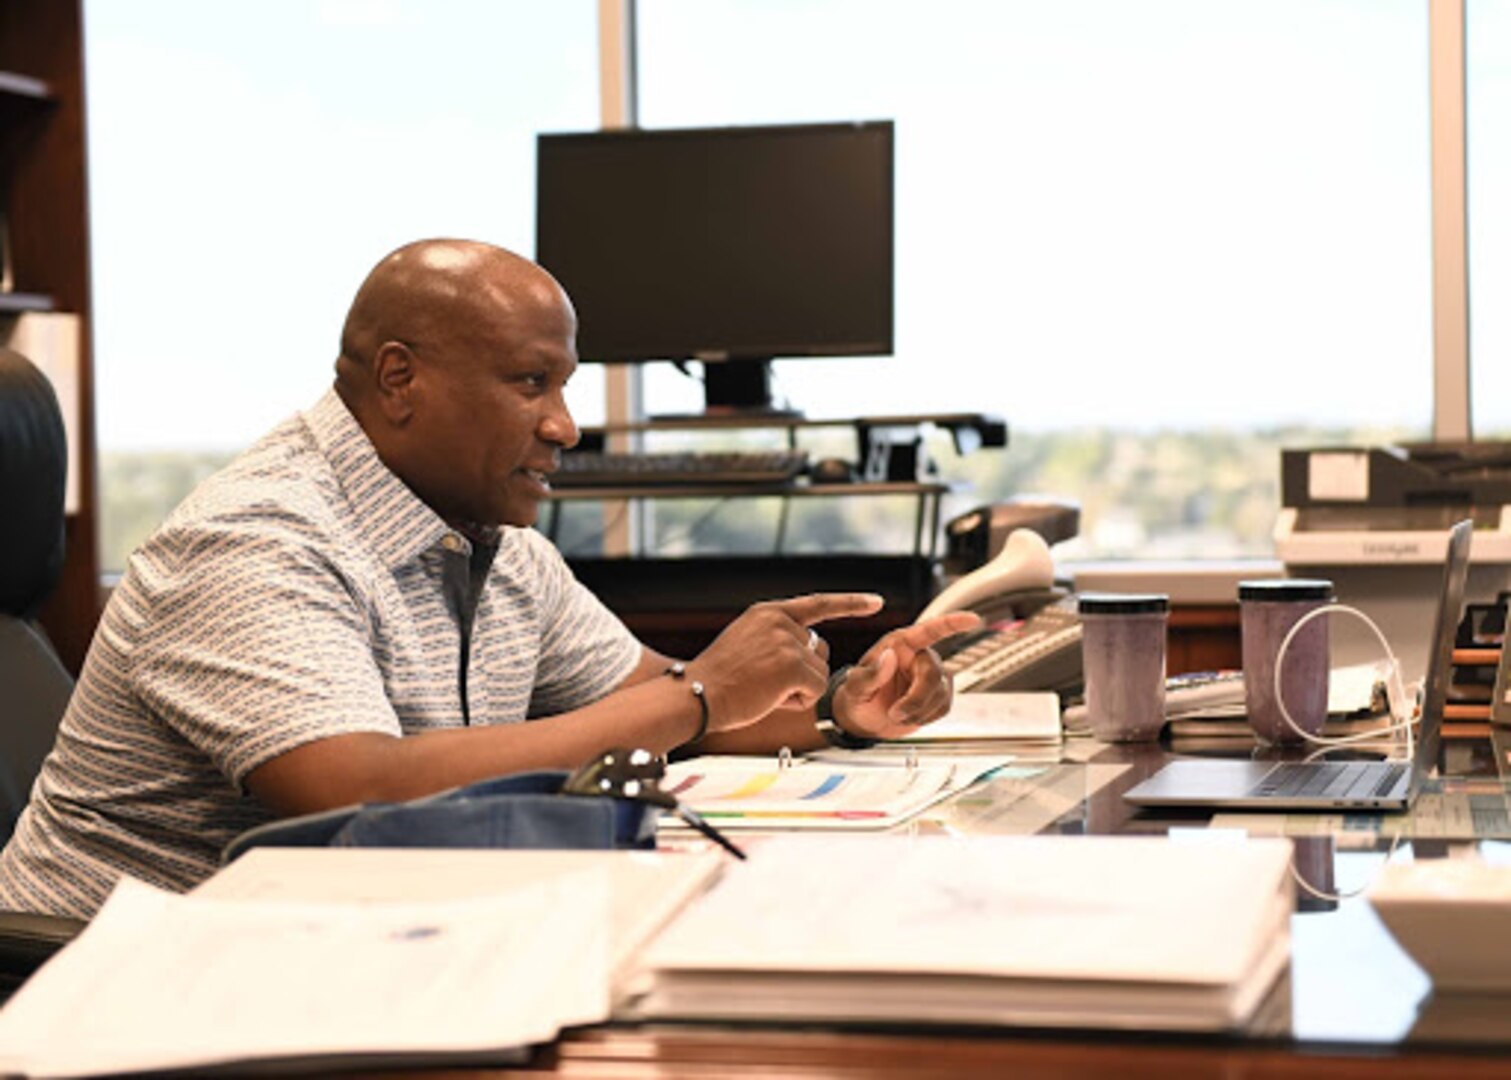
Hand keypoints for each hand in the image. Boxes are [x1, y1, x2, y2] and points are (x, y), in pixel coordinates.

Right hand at [688, 593, 884, 732]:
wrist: (695, 696)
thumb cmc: (717, 681)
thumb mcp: (746, 643)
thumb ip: (777, 639)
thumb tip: (813, 646)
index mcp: (768, 612)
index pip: (819, 603)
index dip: (851, 604)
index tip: (876, 602)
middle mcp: (780, 621)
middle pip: (820, 650)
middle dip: (803, 673)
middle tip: (764, 684)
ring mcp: (787, 641)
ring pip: (819, 673)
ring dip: (798, 689)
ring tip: (762, 690)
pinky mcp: (792, 665)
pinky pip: (816, 689)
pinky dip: (798, 701)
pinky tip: (770, 698)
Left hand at [832, 611, 982, 738]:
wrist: (864, 719)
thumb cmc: (857, 696)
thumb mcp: (855, 686)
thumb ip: (870, 674)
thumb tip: (889, 657)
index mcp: (899, 644)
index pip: (929, 630)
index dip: (952, 623)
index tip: (973, 619)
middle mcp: (919, 656)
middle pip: (933, 674)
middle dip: (916, 699)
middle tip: (894, 713)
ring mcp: (932, 675)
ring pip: (940, 694)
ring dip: (918, 711)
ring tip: (896, 714)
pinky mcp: (939, 694)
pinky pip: (944, 707)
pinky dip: (926, 717)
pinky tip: (910, 716)